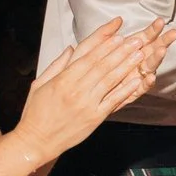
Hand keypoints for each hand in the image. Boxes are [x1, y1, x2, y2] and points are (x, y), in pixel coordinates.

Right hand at [16, 18, 175, 155]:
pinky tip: (137, 80)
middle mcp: (76, 90)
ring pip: (110, 80)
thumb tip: (72, 49)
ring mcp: (87, 104)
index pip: (88, 57)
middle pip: (102, 66)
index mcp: (62, 80)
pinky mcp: (94, 118)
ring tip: (140, 54)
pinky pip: (113, 101)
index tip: (118, 34)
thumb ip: (57, 65)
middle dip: (121, 51)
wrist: (36, 141)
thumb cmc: (36, 112)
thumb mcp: (39, 84)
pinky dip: (126, 89)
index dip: (105, 45)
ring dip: (127, 66)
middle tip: (136, 39)